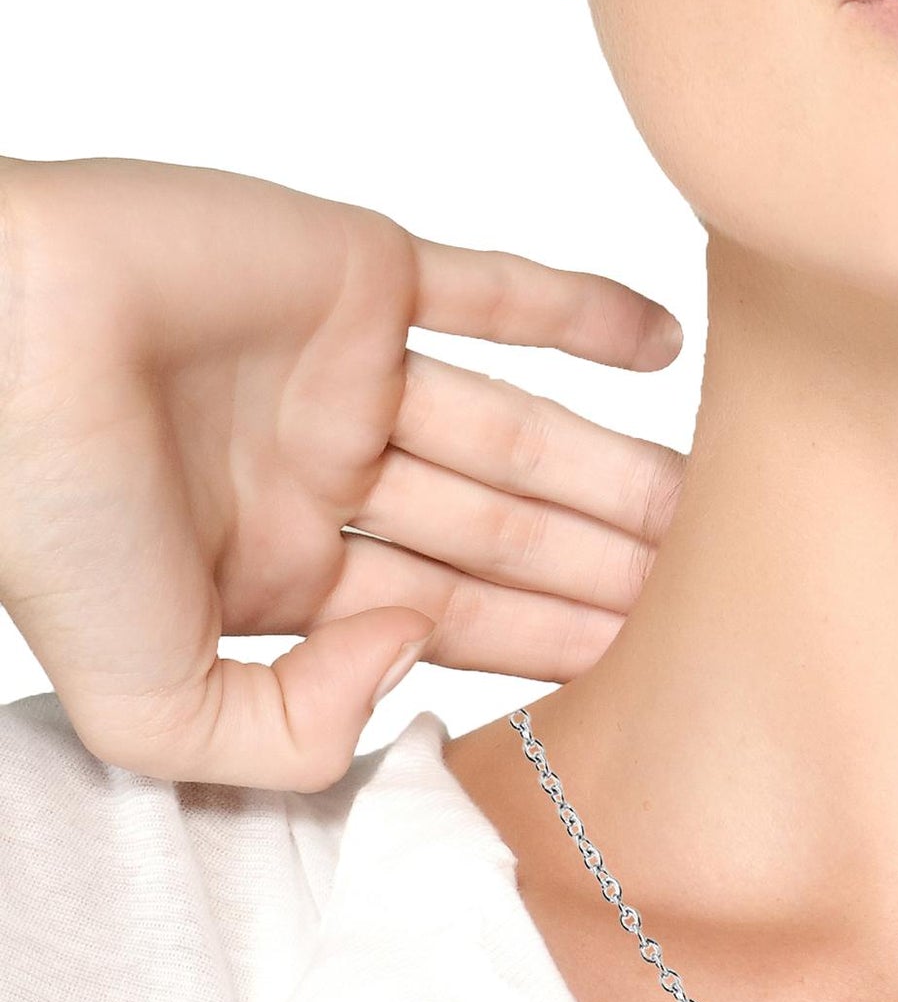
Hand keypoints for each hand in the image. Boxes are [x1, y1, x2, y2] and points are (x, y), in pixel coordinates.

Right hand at [0, 156, 683, 788]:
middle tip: (725, 595)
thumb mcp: (153, 707)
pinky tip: (666, 342)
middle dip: (607, 569)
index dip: (557, 644)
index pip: (459, 620)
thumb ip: (293, 733)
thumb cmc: (39, 519)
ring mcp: (346, 373)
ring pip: (518, 430)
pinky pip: (492, 289)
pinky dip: (580, 309)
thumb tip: (420, 656)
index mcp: (286, 578)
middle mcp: (328, 477)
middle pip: (507, 531)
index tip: (659, 673)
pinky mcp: (354, 269)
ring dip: (616, 467)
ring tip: (719, 505)